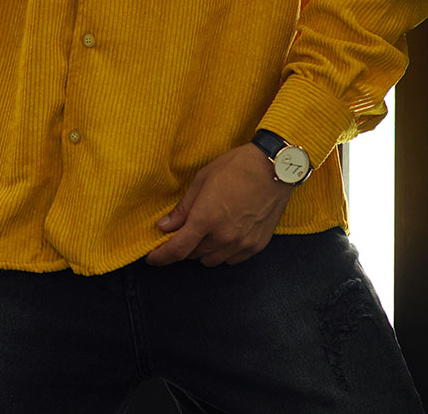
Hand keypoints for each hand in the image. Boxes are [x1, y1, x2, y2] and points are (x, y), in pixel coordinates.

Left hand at [145, 144, 293, 267]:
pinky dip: (223, 252)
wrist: (276, 168)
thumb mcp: (203, 179)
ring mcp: (242, 243)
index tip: (152, 258)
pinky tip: (224, 235)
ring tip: (206, 231)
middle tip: (184, 231)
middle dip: (184, 246)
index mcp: (207, 218)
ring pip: (212, 261)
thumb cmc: (237, 166)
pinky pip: (232, 260)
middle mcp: (223, 236)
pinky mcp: (257, 246)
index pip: (177, 249)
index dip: (161, 257)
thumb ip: (183, 207)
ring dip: (203, 250)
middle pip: (193, 255)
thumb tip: (164, 226)